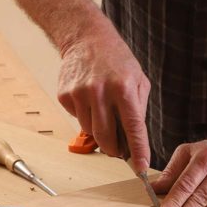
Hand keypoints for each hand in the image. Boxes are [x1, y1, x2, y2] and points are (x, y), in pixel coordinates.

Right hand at [58, 28, 150, 171]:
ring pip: (90, 131)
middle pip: (106, 138)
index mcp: (123, 88)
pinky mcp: (65, 95)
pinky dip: (85, 116)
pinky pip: (77, 119)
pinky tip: (89, 99)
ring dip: (98, 130)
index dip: (138, 151)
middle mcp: (100, 91)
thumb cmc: (116, 61)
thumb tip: (133, 143)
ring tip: (102, 109)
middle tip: (118, 150)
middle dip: (114, 149)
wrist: (87, 38)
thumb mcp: (138, 80)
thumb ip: (137, 111)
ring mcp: (80, 94)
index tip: (141, 168)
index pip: (133, 128)